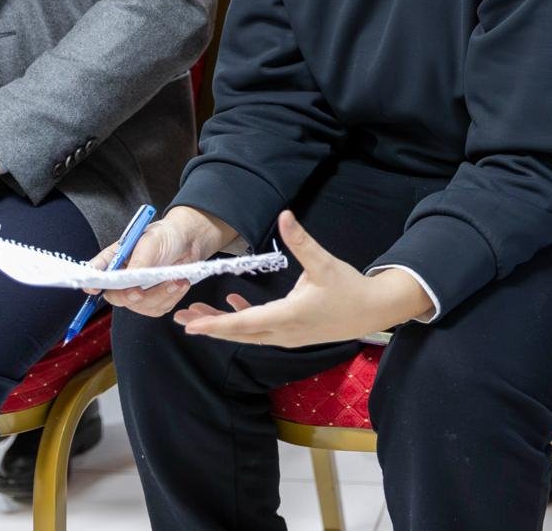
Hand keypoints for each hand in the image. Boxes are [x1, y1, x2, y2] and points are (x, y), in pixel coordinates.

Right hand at [89, 206, 238, 316]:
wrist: (190, 240)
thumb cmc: (166, 235)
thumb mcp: (150, 241)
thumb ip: (138, 260)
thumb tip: (128, 278)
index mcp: (115, 259)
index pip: (96, 274)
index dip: (91, 284)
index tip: (92, 289)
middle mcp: (123, 277)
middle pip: (115, 297)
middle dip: (129, 296)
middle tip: (139, 291)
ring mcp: (139, 291)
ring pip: (140, 306)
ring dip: (159, 295)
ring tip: (175, 280)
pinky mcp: (155, 300)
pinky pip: (158, 308)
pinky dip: (171, 297)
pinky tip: (180, 283)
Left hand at [173, 211, 434, 347]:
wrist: (371, 312)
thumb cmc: (348, 288)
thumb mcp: (324, 264)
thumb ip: (301, 241)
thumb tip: (286, 216)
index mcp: (287, 317)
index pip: (243, 323)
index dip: (216, 323)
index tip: (191, 325)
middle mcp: (282, 332)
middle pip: (238, 333)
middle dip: (208, 325)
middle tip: (180, 319)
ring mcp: (286, 336)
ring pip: (246, 333)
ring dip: (222, 323)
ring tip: (195, 315)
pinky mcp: (290, 333)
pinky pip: (259, 330)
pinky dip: (243, 318)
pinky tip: (233, 303)